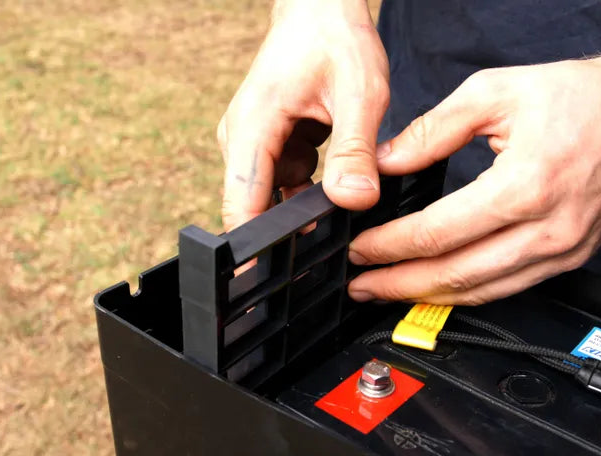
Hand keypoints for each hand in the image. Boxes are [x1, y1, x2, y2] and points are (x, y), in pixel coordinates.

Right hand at [217, 0, 388, 230]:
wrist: (320, 9)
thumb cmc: (334, 39)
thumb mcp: (359, 93)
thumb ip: (355, 150)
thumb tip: (353, 201)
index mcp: (253, 127)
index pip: (241, 205)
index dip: (252, 250)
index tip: (267, 283)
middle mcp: (242, 139)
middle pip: (256, 207)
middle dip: (293, 227)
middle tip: (332, 237)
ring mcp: (253, 142)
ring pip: (277, 196)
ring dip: (309, 199)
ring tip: (341, 177)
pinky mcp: (269, 144)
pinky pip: (287, 181)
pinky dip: (313, 183)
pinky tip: (336, 167)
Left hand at [347, 41, 600, 303]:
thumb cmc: (586, 97)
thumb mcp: (497, 92)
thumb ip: (434, 130)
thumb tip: (387, 162)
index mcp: (525, 184)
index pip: (439, 232)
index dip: (391, 246)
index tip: (361, 249)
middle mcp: (547, 228)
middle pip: (456, 275)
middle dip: (399, 284)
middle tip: (360, 284)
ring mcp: (563, 250)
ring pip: (484, 292)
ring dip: (429, 297)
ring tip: (390, 293)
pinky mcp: (572, 257)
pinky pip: (511, 288)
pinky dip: (470, 293)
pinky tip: (441, 288)